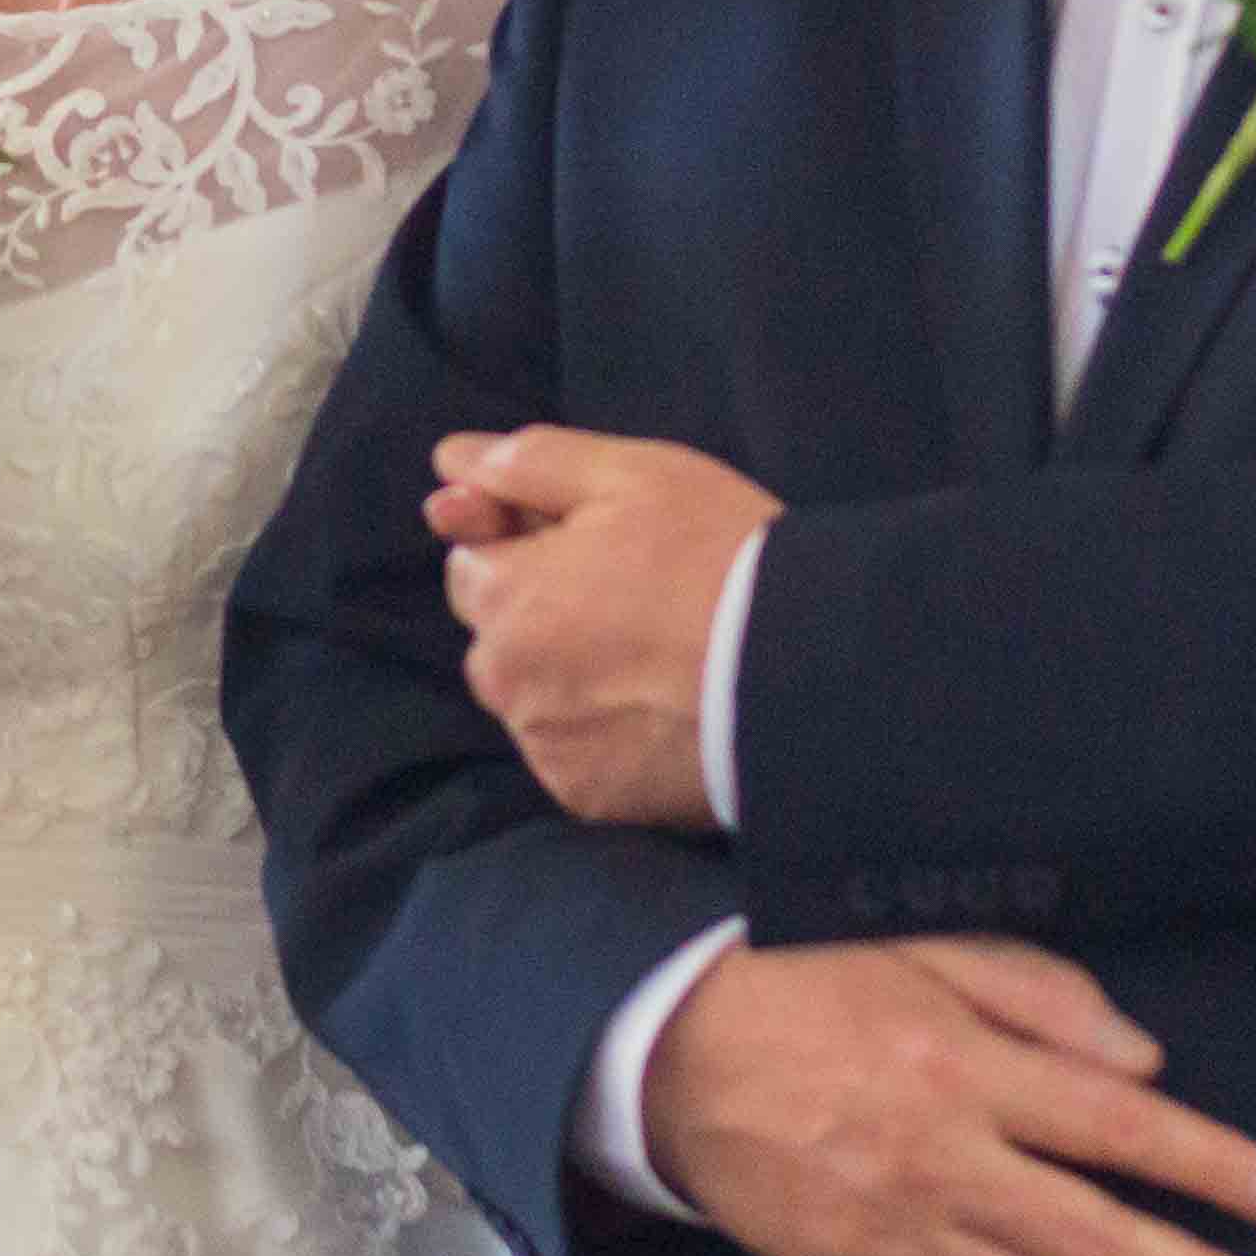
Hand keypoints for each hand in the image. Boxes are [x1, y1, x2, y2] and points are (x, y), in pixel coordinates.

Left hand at [428, 426, 778, 828]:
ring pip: (530, 701)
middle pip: (495, 639)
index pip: (469, 564)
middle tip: (629, 599)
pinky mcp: (589, 797)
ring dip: (566, 678)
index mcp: (506, 597)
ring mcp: (546, 746)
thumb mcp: (629, 475)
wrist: (805, 667)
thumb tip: (450, 458)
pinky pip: (571, 756)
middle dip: (537, 617)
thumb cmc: (717, 553)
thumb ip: (528, 463)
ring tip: (653, 656)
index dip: (523, 548)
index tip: (587, 545)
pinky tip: (659, 708)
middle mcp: (508, 681)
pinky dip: (600, 735)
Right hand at [642, 937, 1255, 1255]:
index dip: (1210, 1169)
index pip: (1119, 1129)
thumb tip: (1144, 1063)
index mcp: (964, 1069)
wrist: (667, 1053)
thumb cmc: (804, 983)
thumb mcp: (921, 947)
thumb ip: (1039, 995)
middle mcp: (942, 1164)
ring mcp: (900, 1235)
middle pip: (1094, 1239)